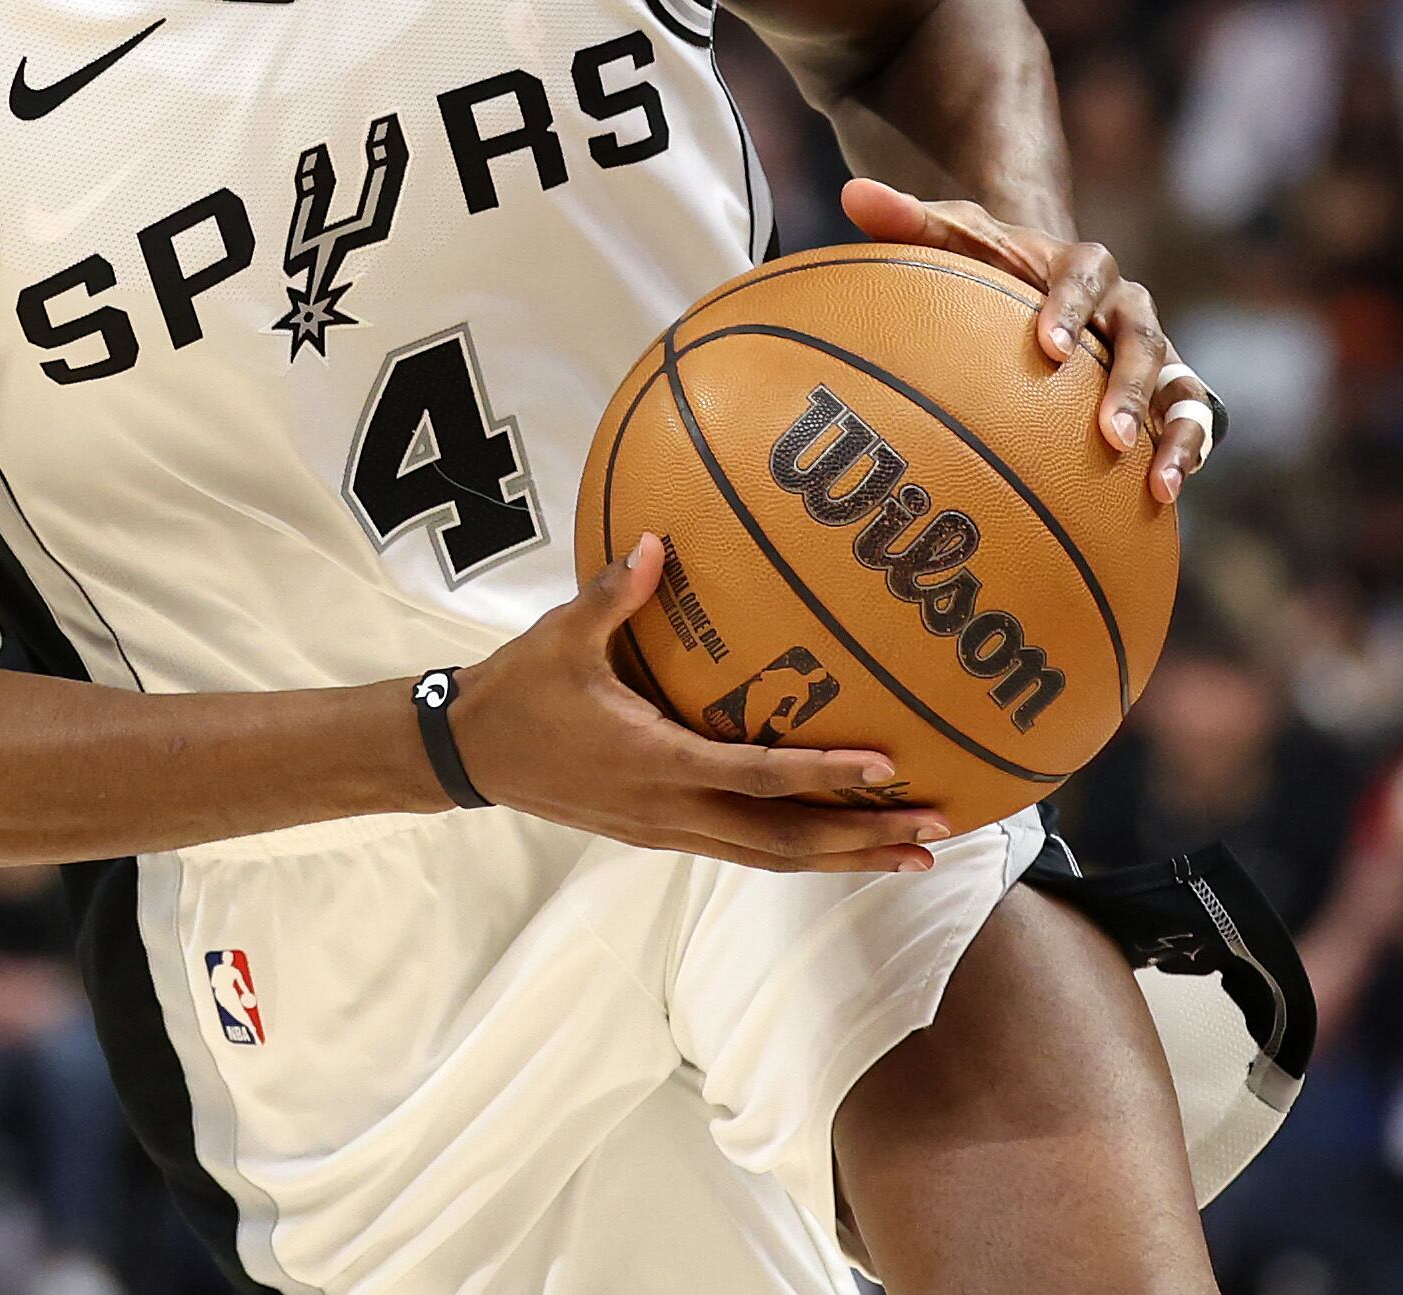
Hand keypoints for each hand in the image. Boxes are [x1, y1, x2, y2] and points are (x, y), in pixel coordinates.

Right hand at [447, 537, 946, 873]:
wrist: (468, 754)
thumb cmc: (517, 691)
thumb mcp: (561, 637)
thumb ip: (612, 594)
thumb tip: (655, 542)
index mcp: (654, 762)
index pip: (755, 777)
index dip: (822, 774)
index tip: (886, 766)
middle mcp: (669, 811)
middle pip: (782, 844)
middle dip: (862, 840)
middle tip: (934, 829)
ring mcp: (666, 830)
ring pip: (769, 859)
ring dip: (842, 858)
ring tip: (910, 851)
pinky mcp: (659, 834)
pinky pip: (744, 851)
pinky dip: (798, 850)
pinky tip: (836, 839)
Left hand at [838, 178, 1206, 502]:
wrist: (1040, 287)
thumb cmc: (991, 265)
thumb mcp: (954, 238)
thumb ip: (910, 219)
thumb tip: (854, 195)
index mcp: (1082, 266)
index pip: (1084, 277)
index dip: (1071, 309)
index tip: (1049, 347)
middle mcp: (1128, 308)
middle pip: (1142, 340)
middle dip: (1127, 387)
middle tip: (1107, 434)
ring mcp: (1153, 353)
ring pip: (1180, 388)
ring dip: (1173, 434)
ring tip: (1156, 484)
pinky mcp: (1166, 393)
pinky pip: (1191, 424)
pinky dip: (1184, 457)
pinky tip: (1162, 501)